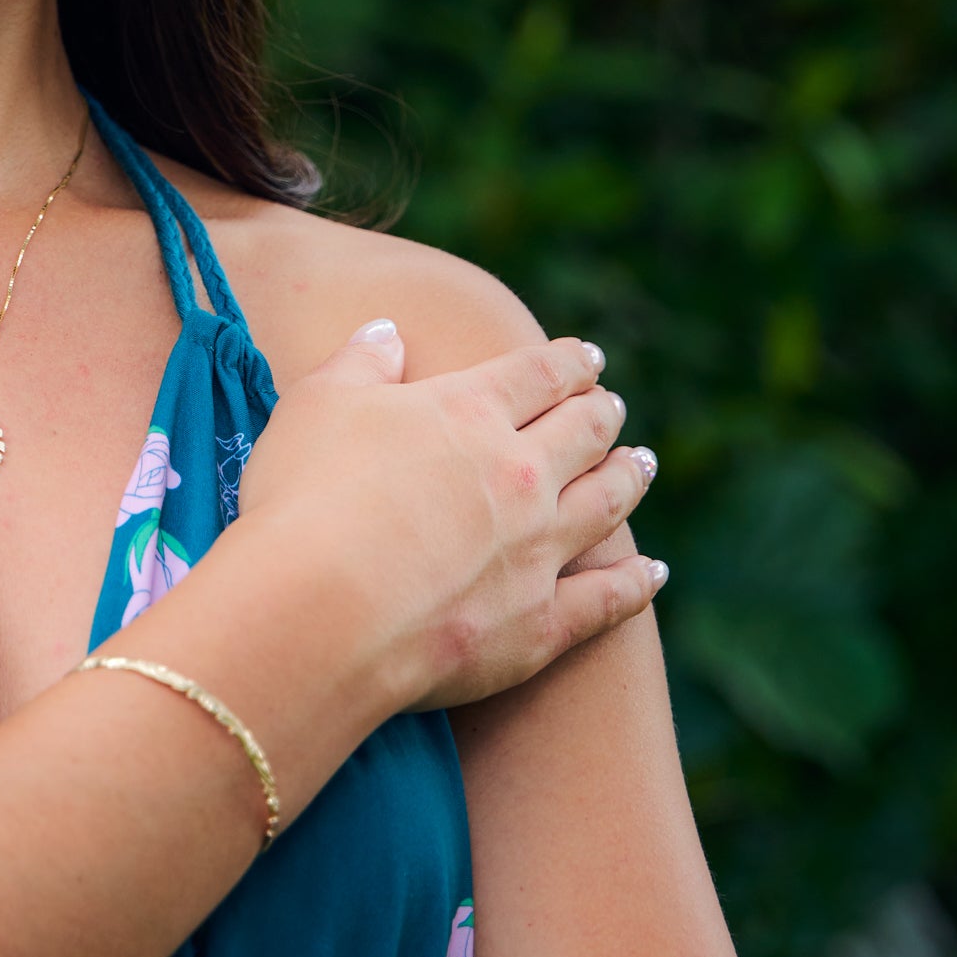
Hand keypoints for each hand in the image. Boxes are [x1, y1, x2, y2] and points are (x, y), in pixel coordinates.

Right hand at [236, 320, 662, 714]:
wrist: (320, 611)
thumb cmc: (304, 495)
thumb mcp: (315, 404)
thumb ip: (359, 362)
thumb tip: (387, 331)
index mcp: (467, 410)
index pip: (535, 374)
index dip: (565, 362)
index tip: (586, 357)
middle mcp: (520, 474)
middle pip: (581, 434)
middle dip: (599, 414)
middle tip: (611, 407)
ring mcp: (538, 551)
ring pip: (606, 504)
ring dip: (629, 478)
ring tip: (643, 464)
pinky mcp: (540, 624)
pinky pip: (606, 599)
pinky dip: (635, 583)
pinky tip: (652, 572)